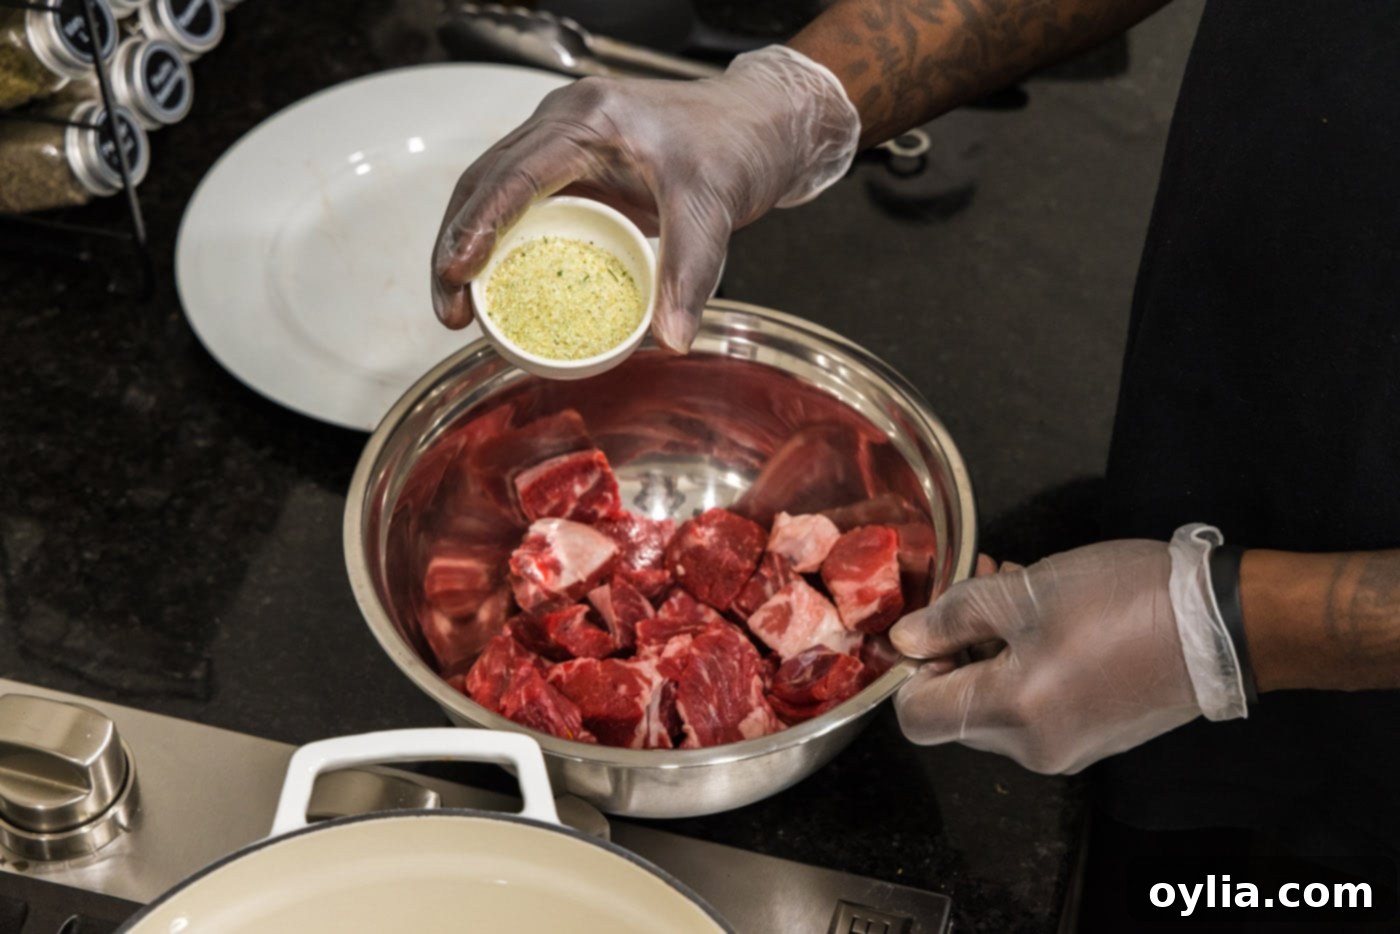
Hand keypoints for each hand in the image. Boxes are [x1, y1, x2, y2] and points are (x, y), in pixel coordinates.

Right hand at [431, 46, 858, 351]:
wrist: (758, 125)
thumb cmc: (734, 145)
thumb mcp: (712, 209)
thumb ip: (689, 274)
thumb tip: (670, 339)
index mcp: (588, 118)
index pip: (515, 172)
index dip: (478, 223)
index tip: (456, 271)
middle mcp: (563, 124)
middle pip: (484, 182)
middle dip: (456, 246)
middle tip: (450, 311)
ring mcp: (561, 144)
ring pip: (491, 193)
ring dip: (468, 248)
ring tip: (459, 311)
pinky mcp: (570, 169)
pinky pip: (520, 206)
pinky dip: (501, 247)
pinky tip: (495, 290)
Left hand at [890, 535, 1234, 774]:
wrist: (1222, 624)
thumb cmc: (1124, 602)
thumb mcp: (1024, 593)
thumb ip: (954, 617)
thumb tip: (906, 638)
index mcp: (1011, 714)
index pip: (916, 717)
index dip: (910, 669)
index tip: (930, 625)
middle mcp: (1034, 748)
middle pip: (956, 709)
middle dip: (955, 647)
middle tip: (976, 585)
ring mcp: (1067, 748)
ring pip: (997, 702)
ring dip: (992, 646)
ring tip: (1011, 584)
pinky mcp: (1094, 736)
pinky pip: (1036, 706)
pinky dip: (1026, 663)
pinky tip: (1044, 613)